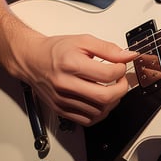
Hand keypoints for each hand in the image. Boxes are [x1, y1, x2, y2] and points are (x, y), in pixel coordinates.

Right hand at [10, 32, 139, 126]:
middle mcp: (66, 85)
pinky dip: (100, 113)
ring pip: (98, 111)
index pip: (107, 75)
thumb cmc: (56, 50)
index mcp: (72, 64)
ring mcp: (63, 100)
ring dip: (112, 102)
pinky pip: (87, 120)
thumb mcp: (83, 41)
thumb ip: (108, 49)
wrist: (32, 60)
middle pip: (104, 97)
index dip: (121, 70)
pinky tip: (102, 101)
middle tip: (122, 80)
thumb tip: (127, 56)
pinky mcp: (61, 110)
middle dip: (121, 89)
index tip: (121, 65)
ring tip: (112, 89)